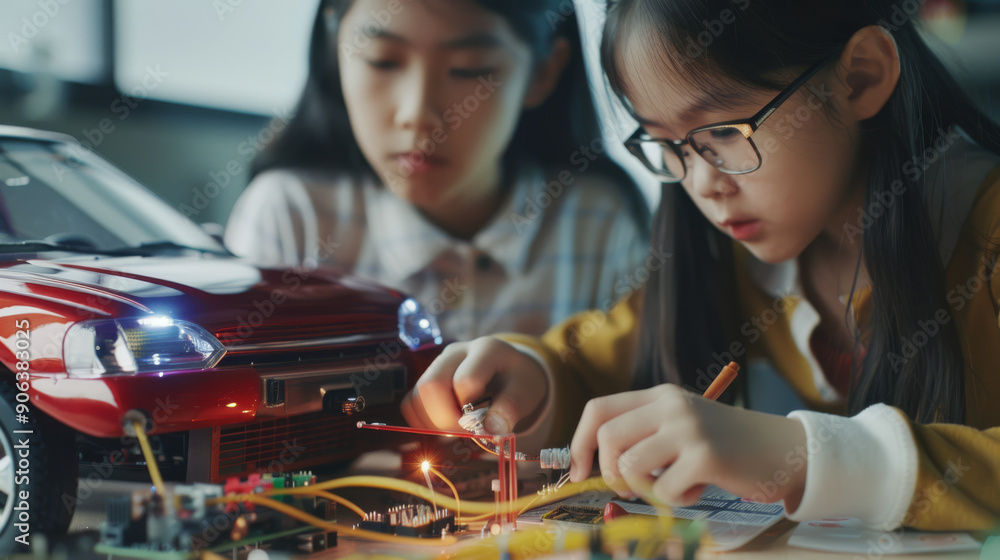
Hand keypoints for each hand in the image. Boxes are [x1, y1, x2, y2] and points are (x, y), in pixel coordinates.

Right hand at [400, 336, 548, 436]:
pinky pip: (410, 404)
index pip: (465, 381)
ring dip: (433, 423)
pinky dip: (423, 422)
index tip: (484, 426)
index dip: (471, 411)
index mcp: (485, 350)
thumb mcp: (527, 392)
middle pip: (430, 385)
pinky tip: (446, 426)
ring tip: (458, 429)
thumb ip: (511, 408)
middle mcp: (456, 352)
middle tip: (465, 433)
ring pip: (415, 397)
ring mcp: (437, 364)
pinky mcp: (426, 378)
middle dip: (445, 419)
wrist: (511, 371)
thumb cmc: (518, 381)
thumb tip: (491, 430)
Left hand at [568, 384, 807, 508]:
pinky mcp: (706, 456)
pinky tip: (697, 490)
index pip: (598, 409)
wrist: (784, 449)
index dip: (579, 442)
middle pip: (608, 437)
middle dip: (608, 472)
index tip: (578, 471)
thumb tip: (592, 464)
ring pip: (629, 466)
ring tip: (669, 486)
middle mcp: (671, 406)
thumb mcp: (682, 425)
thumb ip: (644, 434)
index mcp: (660, 395)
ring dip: (642, 489)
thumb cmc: (726, 446)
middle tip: (630, 488)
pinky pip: (663, 490)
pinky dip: (675, 501)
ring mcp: (689, 429)